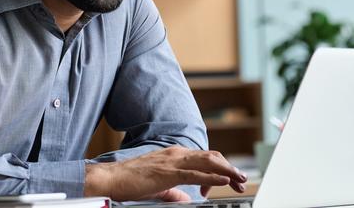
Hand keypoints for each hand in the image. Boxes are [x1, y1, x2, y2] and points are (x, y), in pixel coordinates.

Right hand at [84, 146, 246, 201]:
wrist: (112, 178)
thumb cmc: (131, 182)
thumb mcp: (159, 187)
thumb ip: (174, 191)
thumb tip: (187, 199)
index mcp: (174, 155)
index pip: (204, 158)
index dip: (220, 168)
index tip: (228, 182)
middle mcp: (176, 154)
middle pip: (211, 157)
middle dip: (229, 168)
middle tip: (241, 180)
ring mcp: (173, 161)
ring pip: (207, 162)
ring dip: (227, 170)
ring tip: (239, 179)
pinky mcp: (168, 173)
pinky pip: (195, 173)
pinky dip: (212, 176)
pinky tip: (223, 181)